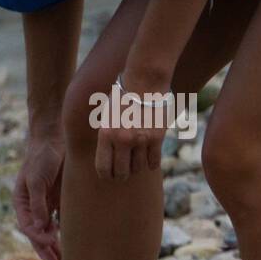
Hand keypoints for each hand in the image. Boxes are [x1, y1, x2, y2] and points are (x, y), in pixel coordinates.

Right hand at [13, 134, 64, 259]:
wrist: (55, 141)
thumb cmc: (41, 159)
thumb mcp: (36, 180)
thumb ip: (39, 203)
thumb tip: (40, 227)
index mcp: (23, 202)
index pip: (28, 226)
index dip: (37, 238)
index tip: (49, 245)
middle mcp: (35, 205)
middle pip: (39, 232)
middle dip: (46, 248)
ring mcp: (49, 203)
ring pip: (52, 228)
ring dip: (57, 243)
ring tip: (64, 258)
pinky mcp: (63, 199)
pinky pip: (65, 219)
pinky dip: (68, 230)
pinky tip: (77, 241)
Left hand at [94, 66, 171, 180]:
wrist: (144, 83)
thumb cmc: (123, 97)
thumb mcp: (107, 116)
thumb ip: (107, 135)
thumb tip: (109, 155)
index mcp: (106, 134)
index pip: (103, 167)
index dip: (106, 175)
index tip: (109, 176)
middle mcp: (123, 140)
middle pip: (122, 171)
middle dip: (121, 175)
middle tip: (123, 175)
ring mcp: (141, 140)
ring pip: (138, 167)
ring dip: (137, 168)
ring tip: (135, 164)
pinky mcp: (157, 138)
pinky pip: (154, 161)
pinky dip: (151, 164)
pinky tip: (149, 161)